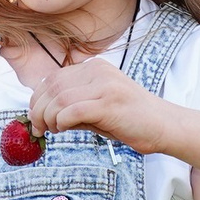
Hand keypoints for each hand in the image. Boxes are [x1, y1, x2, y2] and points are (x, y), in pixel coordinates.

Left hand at [27, 59, 175, 151]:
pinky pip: (72, 110)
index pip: (53, 78)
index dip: (38, 99)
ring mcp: (104, 85)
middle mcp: (98, 71)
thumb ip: (73, 107)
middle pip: (52, 86)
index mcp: (94, 68)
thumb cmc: (131, 120)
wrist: (164, 126)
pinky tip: (63, 130)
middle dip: (38, 110)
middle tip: (38, 129)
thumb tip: (43, 116)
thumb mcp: (97, 108)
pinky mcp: (109, 102)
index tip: (35, 118)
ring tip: (51, 131)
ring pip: (59, 98)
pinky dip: (61, 122)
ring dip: (48, 118)